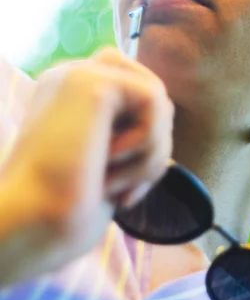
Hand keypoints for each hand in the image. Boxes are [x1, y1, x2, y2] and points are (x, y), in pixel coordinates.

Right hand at [0, 47, 173, 279]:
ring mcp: (79, 74)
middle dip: (157, 145)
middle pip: (153, 94)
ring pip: (158, 99)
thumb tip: (167, 111)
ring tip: (118, 183)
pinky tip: (109, 163)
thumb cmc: (69, 207)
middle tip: (129, 190)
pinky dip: (148, 142)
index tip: (126, 190)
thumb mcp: (112, 164)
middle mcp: (72, 76)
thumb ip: (134, 130)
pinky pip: (155, 99)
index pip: (138, 94)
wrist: (32, 224)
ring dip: (153, 153)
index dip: (148, 140)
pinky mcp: (92, 82)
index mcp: (72, 95)